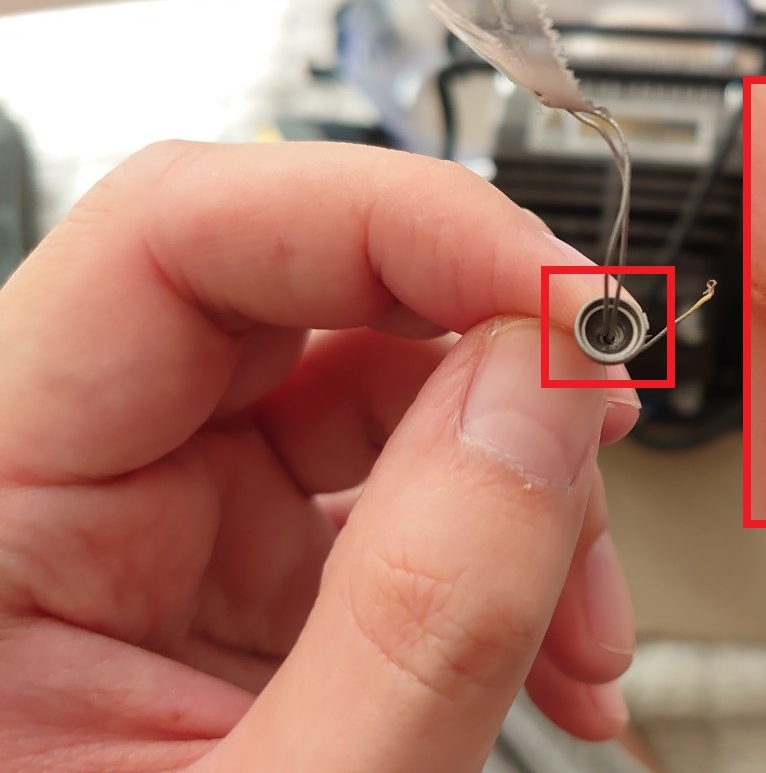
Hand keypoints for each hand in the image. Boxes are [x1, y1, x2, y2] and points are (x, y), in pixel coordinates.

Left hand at [0, 140, 639, 771]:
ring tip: (589, 621)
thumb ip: (418, 616)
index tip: (564, 299)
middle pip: (300, 293)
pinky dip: (505, 544)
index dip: (391, 223)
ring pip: (378, 383)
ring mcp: (155, 521)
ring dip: (523, 471)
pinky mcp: (238, 566)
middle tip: (606, 419)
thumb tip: (542, 397)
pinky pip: (398, 486)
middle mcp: (57, 481)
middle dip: (488, 345)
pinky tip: (555, 644)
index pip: (179, 236)